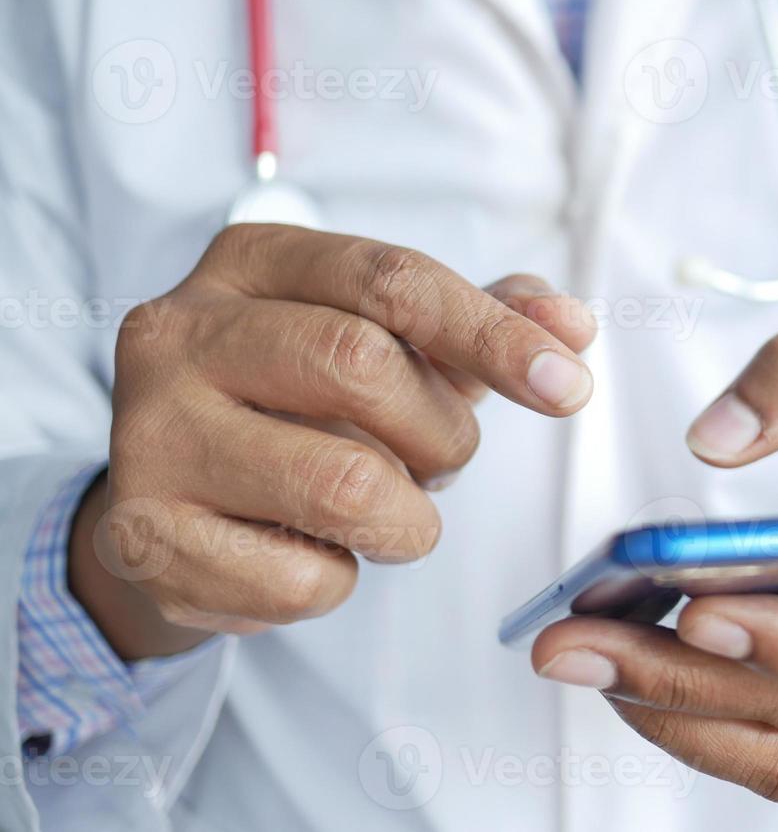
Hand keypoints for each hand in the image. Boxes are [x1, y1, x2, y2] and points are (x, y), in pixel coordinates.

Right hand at [73, 224, 595, 660]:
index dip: (493, 335)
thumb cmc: (300, 406)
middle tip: (441, 461)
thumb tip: (571, 327)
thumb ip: (481, 325)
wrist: (180, 504)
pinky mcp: (143, 536)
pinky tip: (309, 552)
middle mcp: (180, 332)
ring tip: (386, 512)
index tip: (568, 385)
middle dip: (442, 434)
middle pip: (362, 366)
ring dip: (405, 519)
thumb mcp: (390, 342)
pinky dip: (339, 580)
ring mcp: (149, 434)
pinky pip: (300, 579)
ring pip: (342, 483)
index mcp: (251, 261)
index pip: (391, 279)